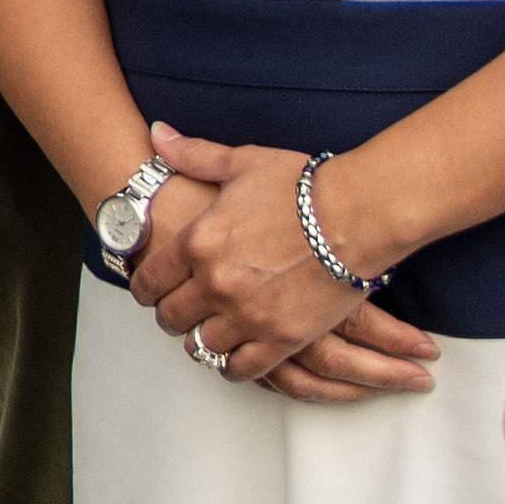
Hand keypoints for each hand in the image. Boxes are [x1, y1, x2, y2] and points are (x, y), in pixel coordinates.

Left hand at [143, 126, 434, 399]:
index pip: (149, 279)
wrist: (359, 214)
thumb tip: (158, 134)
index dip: (145, 287)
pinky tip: (236, 356)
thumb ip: (194, 156)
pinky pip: (241, 369)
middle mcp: (214, 283)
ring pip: (201, 346)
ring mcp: (247, 315)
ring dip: (201, 340)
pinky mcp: (281, 338)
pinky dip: (233, 366)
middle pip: (171, 317)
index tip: (151, 289)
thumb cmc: (303, 186)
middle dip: (171, 315)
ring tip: (208, 333)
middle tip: (179, 313)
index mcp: (197, 242)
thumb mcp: (242, 163)